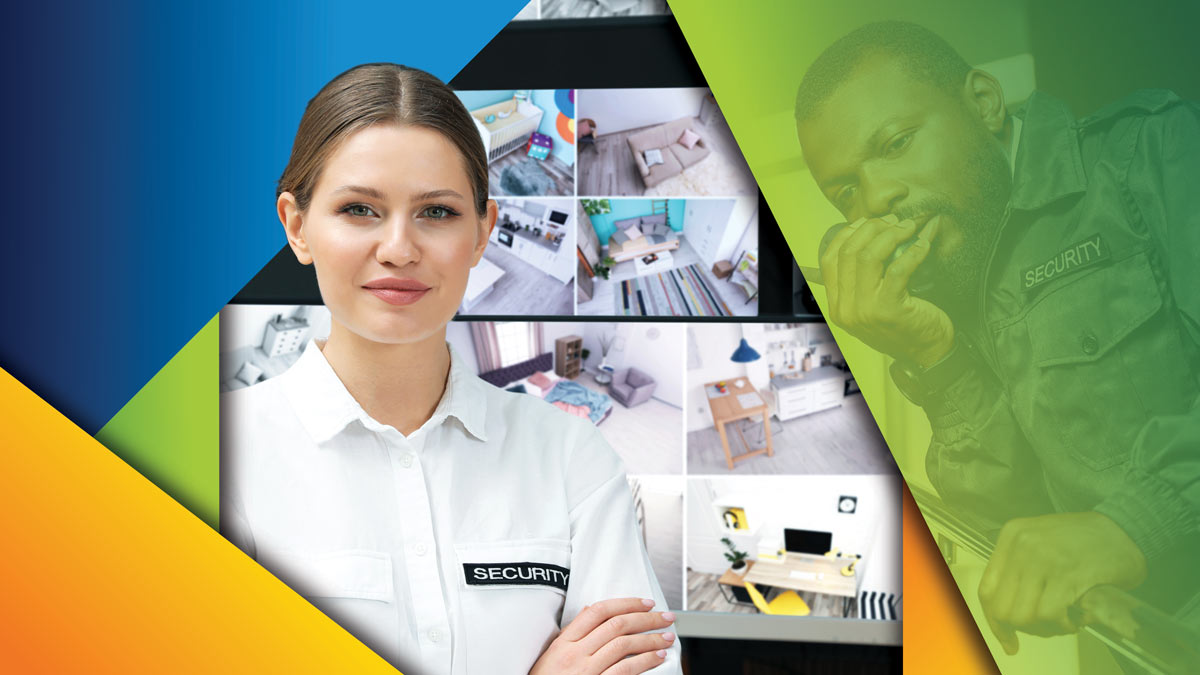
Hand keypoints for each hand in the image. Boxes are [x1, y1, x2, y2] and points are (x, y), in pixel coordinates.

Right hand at [530, 597, 675, 674]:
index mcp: (564, 642)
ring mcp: (586, 670)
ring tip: (666, 637)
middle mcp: (575, 653)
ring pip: (623, 644)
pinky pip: (625, 670)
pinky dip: (645, 661)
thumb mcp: (552, 655)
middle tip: (665, 617)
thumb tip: (589, 610)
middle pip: (616, 625)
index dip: (626, 603)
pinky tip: (657, 657)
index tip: (645, 603)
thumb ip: (572, 633)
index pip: (598, 611)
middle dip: (646, 618)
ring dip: (650, 638)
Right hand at [819, 215, 953, 366]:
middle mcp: (845, 310)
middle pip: (848, 253)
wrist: (928, 355)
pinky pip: (898, 268)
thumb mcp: (872, 306)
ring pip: (868, 257)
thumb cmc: (904, 326)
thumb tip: (863, 238)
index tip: (867, 222)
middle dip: (872, 228)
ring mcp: (865, 311)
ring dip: (891, 234)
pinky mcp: (890, 309)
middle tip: (894, 221)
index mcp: (837, 307)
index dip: (847, 234)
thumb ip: (861, 282)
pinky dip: (913, 251)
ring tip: (908, 227)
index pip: (828, 260)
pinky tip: (923, 243)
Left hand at [978, 512, 1146, 654]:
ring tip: (1064, 620)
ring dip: (1045, 628)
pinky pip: (1050, 614)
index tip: (1008, 638)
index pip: (987, 589)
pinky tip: (1075, 619)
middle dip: (1024, 628)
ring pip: (1023, 615)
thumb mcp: (1041, 544)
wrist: (1126, 528)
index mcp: (1011, 536)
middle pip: (1002, 608)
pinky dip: (1062, 626)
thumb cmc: (1086, 542)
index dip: (995, 621)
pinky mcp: (1066, 573)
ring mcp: (1042, 558)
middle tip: (1047, 627)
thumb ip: (1020, 571)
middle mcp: (1021, 544)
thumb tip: (1006, 617)